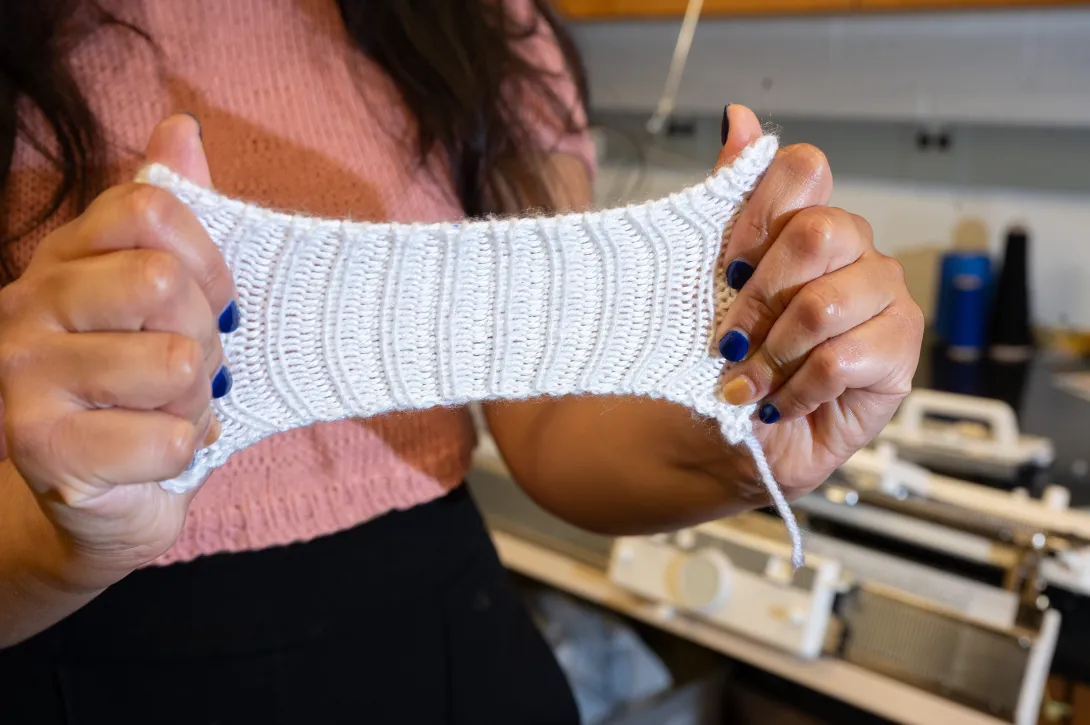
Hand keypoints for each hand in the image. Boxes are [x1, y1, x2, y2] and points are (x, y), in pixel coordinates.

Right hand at [0, 114, 232, 589]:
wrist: (104, 500)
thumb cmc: (145, 391)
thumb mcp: (164, 298)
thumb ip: (172, 214)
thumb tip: (182, 128)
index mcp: (61, 259)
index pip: (151, 207)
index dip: (208, 264)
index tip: (210, 308)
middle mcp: (24, 306)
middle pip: (162, 283)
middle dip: (204, 342)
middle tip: (186, 374)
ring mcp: (22, 379)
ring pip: (175, 364)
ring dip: (196, 401)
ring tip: (167, 413)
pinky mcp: (45, 451)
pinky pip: (173, 437)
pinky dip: (185, 452)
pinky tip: (154, 455)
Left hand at [714, 105, 923, 494]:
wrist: (725, 433)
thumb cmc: (720, 355)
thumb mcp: (707, 278)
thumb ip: (730, 197)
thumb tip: (739, 115)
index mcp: (807, 223)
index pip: (803, 170)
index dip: (757, 215)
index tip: (725, 267)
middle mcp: (854, 250)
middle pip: (818, 232)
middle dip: (758, 298)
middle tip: (728, 341)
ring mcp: (884, 298)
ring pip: (825, 304)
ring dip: (772, 354)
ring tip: (747, 381)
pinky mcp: (899, 353)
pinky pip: (844, 359)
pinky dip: (796, 388)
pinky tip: (781, 401)